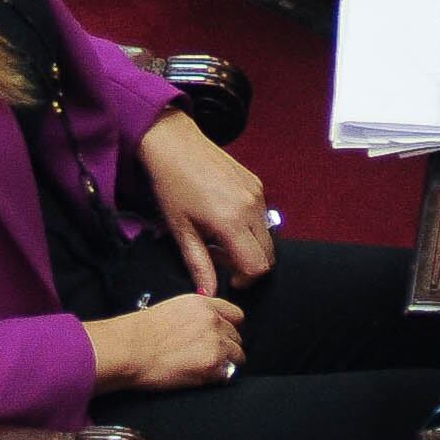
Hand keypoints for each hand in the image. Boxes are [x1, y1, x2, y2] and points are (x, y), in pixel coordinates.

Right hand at [85, 292, 244, 391]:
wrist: (129, 349)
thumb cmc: (141, 333)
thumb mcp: (174, 309)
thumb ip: (197, 314)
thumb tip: (209, 326)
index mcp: (203, 304)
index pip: (235, 315)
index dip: (230, 329)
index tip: (224, 338)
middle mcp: (213, 320)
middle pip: (237, 336)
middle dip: (227, 347)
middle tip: (211, 358)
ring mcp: (215, 342)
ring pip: (237, 356)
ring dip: (226, 363)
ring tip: (207, 370)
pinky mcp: (212, 364)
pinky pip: (228, 374)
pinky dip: (219, 378)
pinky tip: (202, 378)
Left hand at [140, 112, 274, 294]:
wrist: (175, 144)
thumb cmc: (171, 188)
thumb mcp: (181, 231)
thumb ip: (199, 266)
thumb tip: (208, 296)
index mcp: (233, 221)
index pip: (258, 266)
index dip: (245, 280)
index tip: (225, 277)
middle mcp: (253, 207)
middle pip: (268, 254)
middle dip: (248, 265)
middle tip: (219, 258)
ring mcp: (258, 193)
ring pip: (267, 236)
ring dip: (248, 246)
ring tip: (218, 238)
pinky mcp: (257, 183)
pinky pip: (262, 216)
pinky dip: (249, 227)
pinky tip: (223, 218)